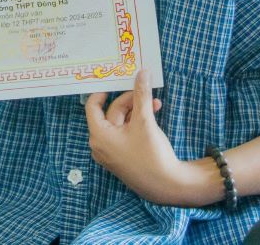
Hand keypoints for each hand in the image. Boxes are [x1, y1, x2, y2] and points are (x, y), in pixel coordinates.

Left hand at [84, 70, 215, 206]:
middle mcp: (101, 144)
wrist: (166, 185)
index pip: (93, 106)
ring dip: (137, 111)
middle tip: (146, 91)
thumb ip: (141, 95)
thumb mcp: (145, 120)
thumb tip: (143, 72)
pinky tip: (153, 115)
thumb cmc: (150, 153)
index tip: (114, 81)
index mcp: (99, 135)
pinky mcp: (122, 157)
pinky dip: (137, 123)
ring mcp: (111, 152)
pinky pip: (125, 134)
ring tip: (156, 104)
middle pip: (112, 113)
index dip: (102, 91)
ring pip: (121, 123)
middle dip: (131, 101)